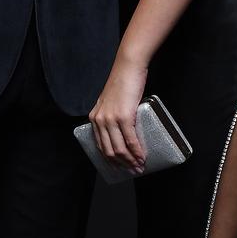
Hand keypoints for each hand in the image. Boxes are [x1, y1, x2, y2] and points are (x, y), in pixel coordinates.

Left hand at [89, 56, 147, 172]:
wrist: (128, 67)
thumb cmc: (122, 82)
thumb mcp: (110, 102)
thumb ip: (111, 116)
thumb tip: (122, 133)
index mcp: (94, 117)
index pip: (100, 146)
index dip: (111, 160)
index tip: (121, 167)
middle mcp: (99, 119)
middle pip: (110, 151)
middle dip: (122, 164)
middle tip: (134, 170)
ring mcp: (111, 119)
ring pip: (120, 149)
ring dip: (131, 161)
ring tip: (140, 166)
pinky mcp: (123, 116)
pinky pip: (130, 140)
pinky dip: (137, 152)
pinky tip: (142, 157)